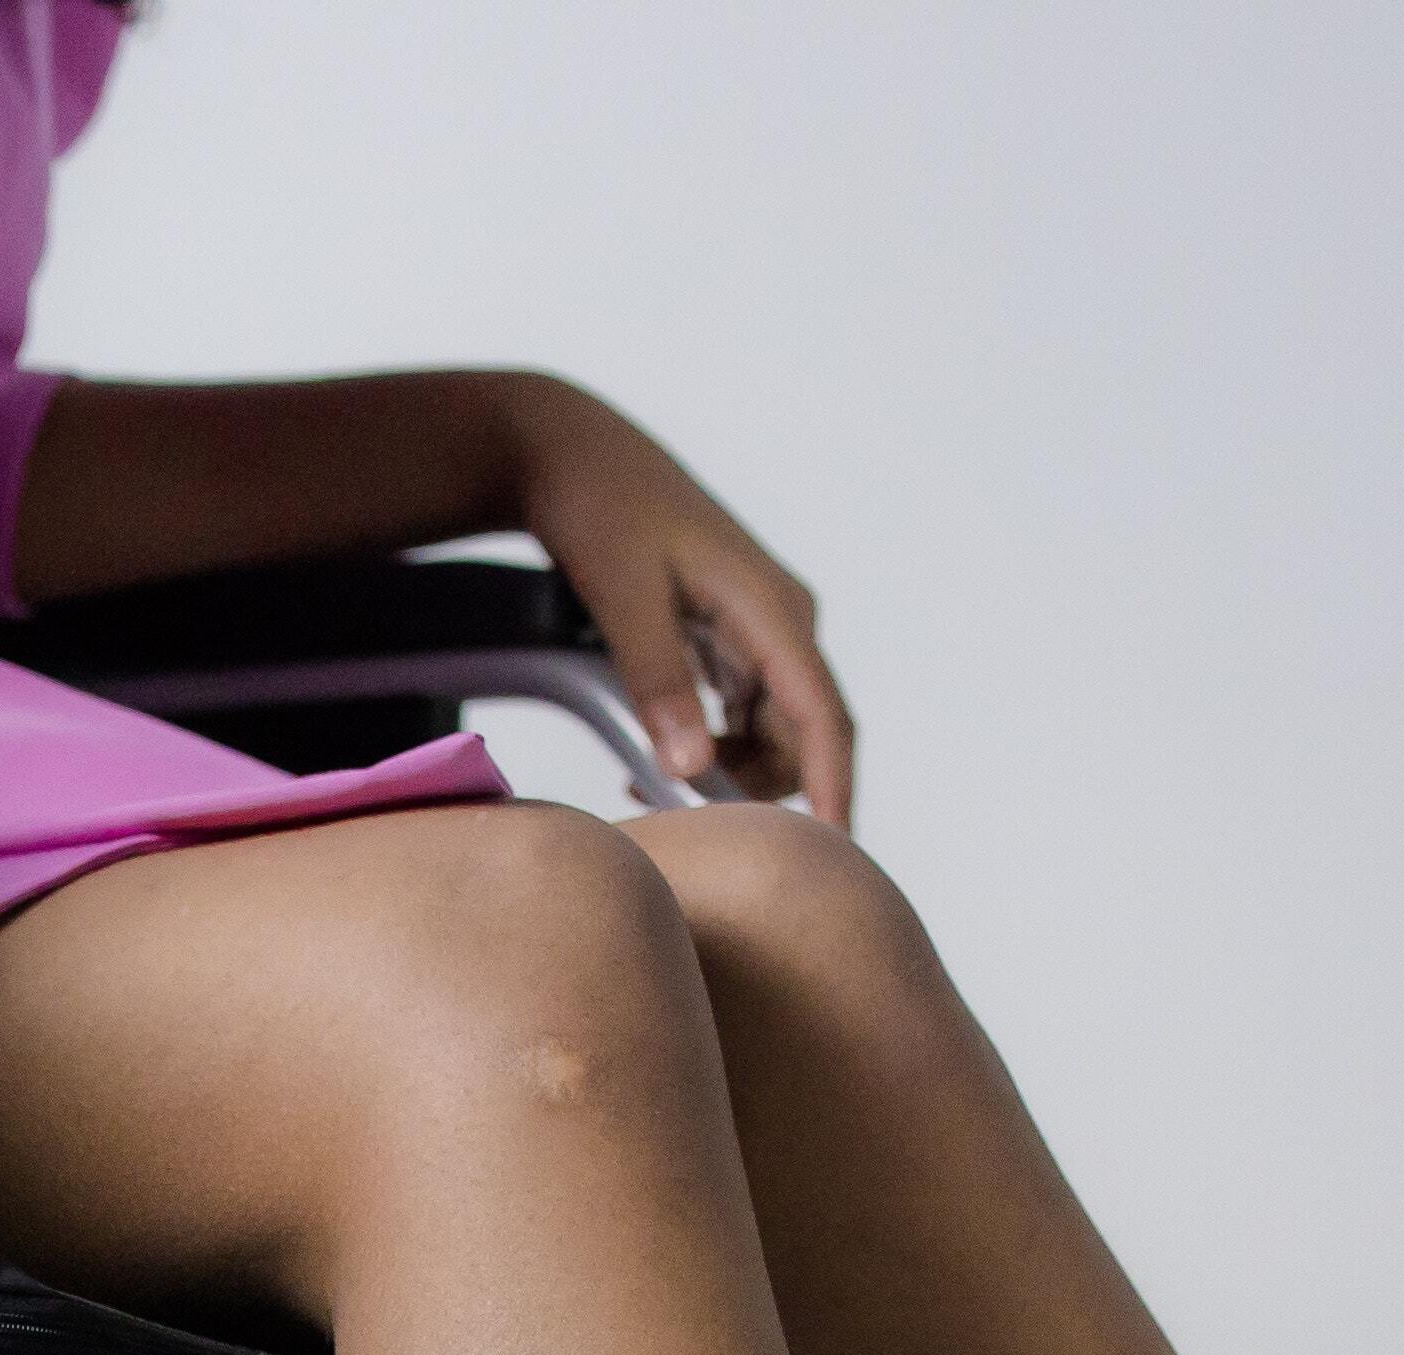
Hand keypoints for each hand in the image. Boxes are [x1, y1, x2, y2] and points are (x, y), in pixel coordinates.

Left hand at [500, 381, 852, 831]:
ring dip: (735, 772)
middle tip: (723, 847)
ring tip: (661, 795)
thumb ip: (658, 683)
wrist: (572, 453)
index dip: (831, 788)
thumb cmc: (599, 511)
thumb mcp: (622, 598)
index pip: (824, 717)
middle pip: (808, 730)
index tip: (832, 852)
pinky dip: (714, 745)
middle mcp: (780, 617)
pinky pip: (744, 707)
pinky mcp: (730, 631)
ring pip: (774, 725)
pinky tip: (661, 766)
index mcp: (770, 607)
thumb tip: (692, 767)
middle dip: (776, 792)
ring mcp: (758, 624)